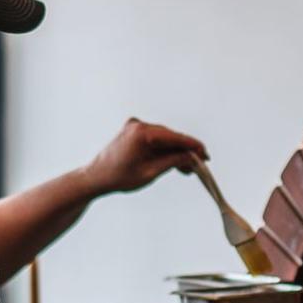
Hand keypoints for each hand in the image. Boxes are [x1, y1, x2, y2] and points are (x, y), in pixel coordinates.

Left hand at [81, 117, 207, 195]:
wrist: (96, 177)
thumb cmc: (120, 177)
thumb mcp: (151, 172)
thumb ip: (173, 161)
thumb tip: (192, 157)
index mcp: (142, 133)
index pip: (175, 137)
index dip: (193, 146)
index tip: (205, 155)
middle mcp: (139, 124)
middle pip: (171, 137)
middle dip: (185, 151)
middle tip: (198, 166)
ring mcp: (135, 126)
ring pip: (164, 138)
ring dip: (175, 151)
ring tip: (186, 168)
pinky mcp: (133, 131)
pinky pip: (155, 138)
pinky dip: (164, 149)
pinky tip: (173, 161)